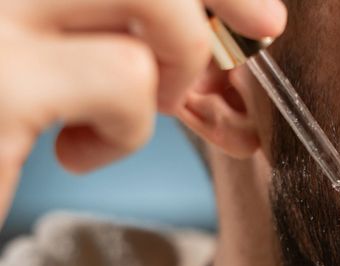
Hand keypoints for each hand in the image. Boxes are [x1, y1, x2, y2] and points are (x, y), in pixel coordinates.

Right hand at [0, 0, 286, 227]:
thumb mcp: (57, 52)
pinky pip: (124, 78)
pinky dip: (128, 130)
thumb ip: (123, 25)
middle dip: (208, 13)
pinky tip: (79, 153)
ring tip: (134, 108)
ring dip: (171, 68)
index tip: (259, 14)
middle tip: (224, 57)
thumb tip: (247, 22)